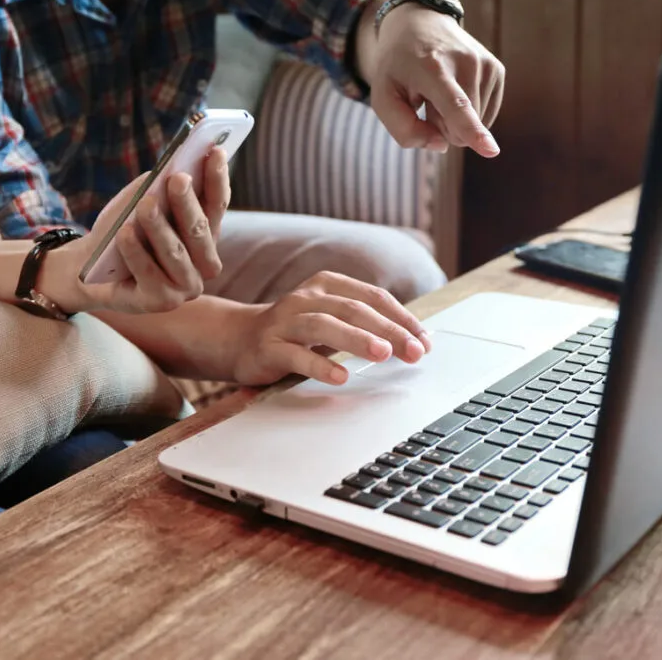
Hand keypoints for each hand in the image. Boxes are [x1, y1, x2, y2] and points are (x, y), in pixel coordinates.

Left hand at [68, 146, 230, 312]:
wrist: (88, 269)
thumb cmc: (122, 230)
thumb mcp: (143, 202)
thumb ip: (161, 187)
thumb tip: (176, 167)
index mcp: (206, 237)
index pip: (217, 205)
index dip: (217, 179)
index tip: (215, 151)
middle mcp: (203, 265)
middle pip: (199, 230)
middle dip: (188, 203)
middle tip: (178, 178)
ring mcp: (184, 287)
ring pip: (176, 252)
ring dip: (159, 227)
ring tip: (145, 205)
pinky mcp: (160, 302)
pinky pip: (148, 273)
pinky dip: (135, 252)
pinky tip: (124, 234)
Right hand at [230, 271, 433, 385]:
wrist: (238, 338)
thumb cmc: (296, 331)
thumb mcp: (332, 318)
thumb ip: (366, 324)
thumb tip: (414, 340)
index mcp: (328, 285)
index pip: (372, 297)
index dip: (401, 318)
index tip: (424, 341)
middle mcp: (307, 298)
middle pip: (352, 310)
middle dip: (387, 330)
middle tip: (413, 351)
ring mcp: (286, 321)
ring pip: (324, 326)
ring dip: (356, 339)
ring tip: (382, 354)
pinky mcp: (269, 347)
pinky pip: (297, 356)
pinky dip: (320, 366)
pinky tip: (340, 376)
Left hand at [359, 0, 504, 157]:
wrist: (419, 24)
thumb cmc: (398, 67)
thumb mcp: (383, 97)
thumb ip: (403, 130)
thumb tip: (442, 145)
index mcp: (432, 68)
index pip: (455, 105)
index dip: (472, 130)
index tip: (491, 150)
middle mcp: (464, 62)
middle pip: (459, 128)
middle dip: (439, 125)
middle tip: (425, 97)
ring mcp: (484, 64)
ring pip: (475, 124)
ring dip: (453, 118)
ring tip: (440, 89)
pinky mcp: (496, 69)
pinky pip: (485, 116)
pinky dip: (468, 112)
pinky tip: (456, 90)